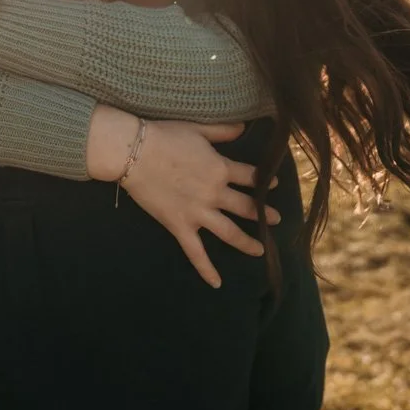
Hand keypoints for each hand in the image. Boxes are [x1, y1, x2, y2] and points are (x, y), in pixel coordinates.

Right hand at [87, 108, 280, 287]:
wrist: (134, 152)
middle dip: (263, 214)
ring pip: (229, 233)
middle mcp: (214, 193)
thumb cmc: (164, 136)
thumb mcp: (198, 128)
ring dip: (247, 243)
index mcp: (220, 168)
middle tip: (275, 219)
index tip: (272, 184)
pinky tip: (217, 283)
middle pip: (246, 206)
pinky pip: (196, 253)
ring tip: (260, 250)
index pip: (249, 177)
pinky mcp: (180, 226)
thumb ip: (222, 131)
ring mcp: (198, 212)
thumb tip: (244, 126)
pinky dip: (207, 269)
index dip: (263, 180)